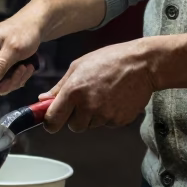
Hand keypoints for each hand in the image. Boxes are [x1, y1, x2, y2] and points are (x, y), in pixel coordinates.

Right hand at [0, 16, 41, 97]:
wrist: (35, 24)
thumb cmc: (25, 31)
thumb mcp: (13, 49)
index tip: (6, 83)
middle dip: (6, 83)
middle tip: (22, 73)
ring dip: (13, 80)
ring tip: (26, 68)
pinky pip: (1, 76)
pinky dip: (14, 77)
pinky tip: (25, 68)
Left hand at [38, 39, 157, 132]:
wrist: (142, 64)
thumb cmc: (110, 60)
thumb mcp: (79, 66)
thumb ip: (60, 86)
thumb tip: (43, 99)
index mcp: (73, 92)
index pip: (53, 121)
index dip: (50, 123)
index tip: (52, 121)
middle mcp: (88, 107)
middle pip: (73, 127)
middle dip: (76, 117)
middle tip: (86, 100)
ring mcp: (105, 116)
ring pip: (91, 125)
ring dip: (93, 116)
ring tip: (103, 95)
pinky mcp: (119, 121)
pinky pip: (107, 124)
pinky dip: (109, 115)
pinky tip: (115, 98)